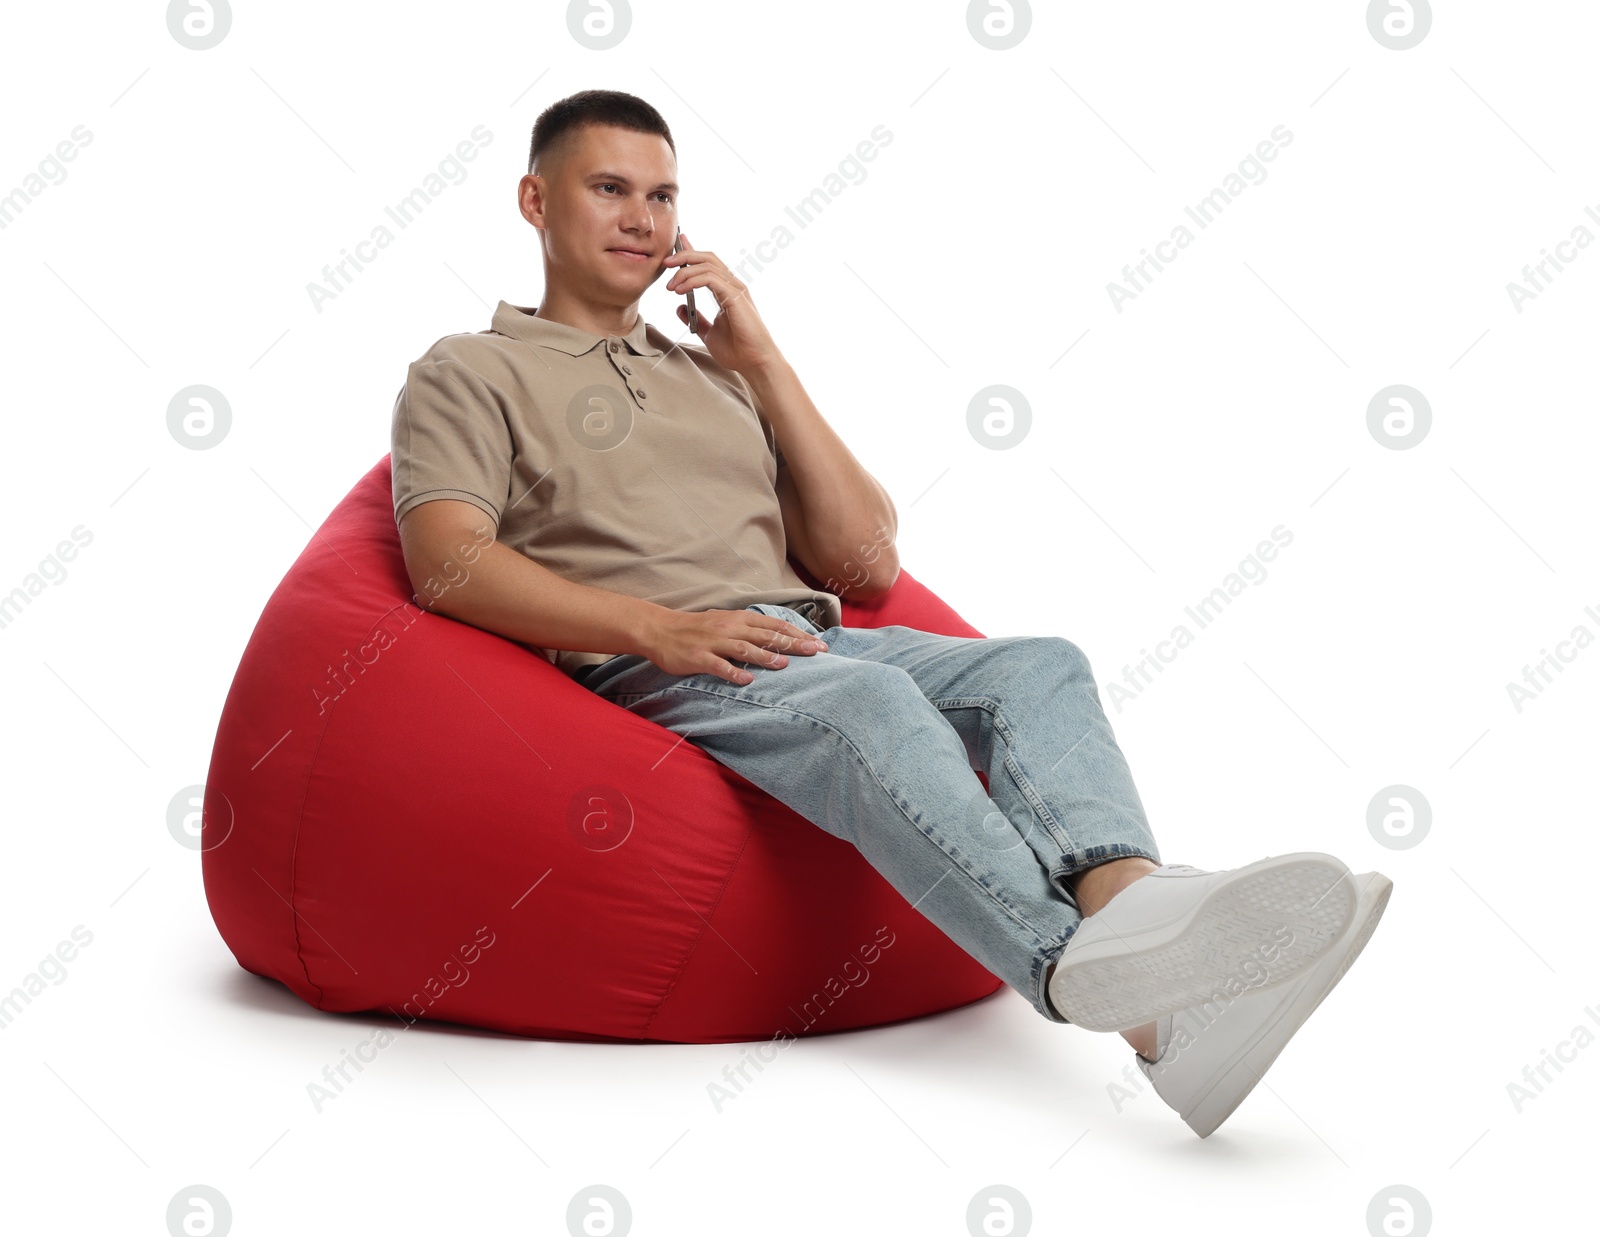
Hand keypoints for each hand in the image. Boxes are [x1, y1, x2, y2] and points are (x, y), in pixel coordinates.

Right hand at [641, 608, 827, 683]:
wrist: (660, 630)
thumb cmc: (697, 629)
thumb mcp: (726, 622)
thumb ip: (749, 629)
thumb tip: (777, 638)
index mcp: (739, 619)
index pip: (774, 625)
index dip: (798, 634)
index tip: (819, 643)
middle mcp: (730, 628)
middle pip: (766, 636)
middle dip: (793, 644)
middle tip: (815, 652)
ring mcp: (714, 642)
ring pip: (744, 649)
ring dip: (765, 657)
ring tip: (784, 665)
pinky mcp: (698, 657)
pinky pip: (718, 666)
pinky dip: (733, 673)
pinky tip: (746, 681)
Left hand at [662, 232, 782, 375]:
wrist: (754, 363)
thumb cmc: (738, 350)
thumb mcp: (709, 333)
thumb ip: (697, 319)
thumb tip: (679, 308)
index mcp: (727, 291)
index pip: (708, 264)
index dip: (691, 252)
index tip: (676, 247)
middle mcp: (733, 286)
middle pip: (708, 258)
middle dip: (684, 255)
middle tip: (665, 262)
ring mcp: (736, 289)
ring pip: (708, 265)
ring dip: (684, 272)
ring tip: (670, 286)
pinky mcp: (736, 297)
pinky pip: (711, 279)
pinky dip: (693, 281)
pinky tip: (681, 291)